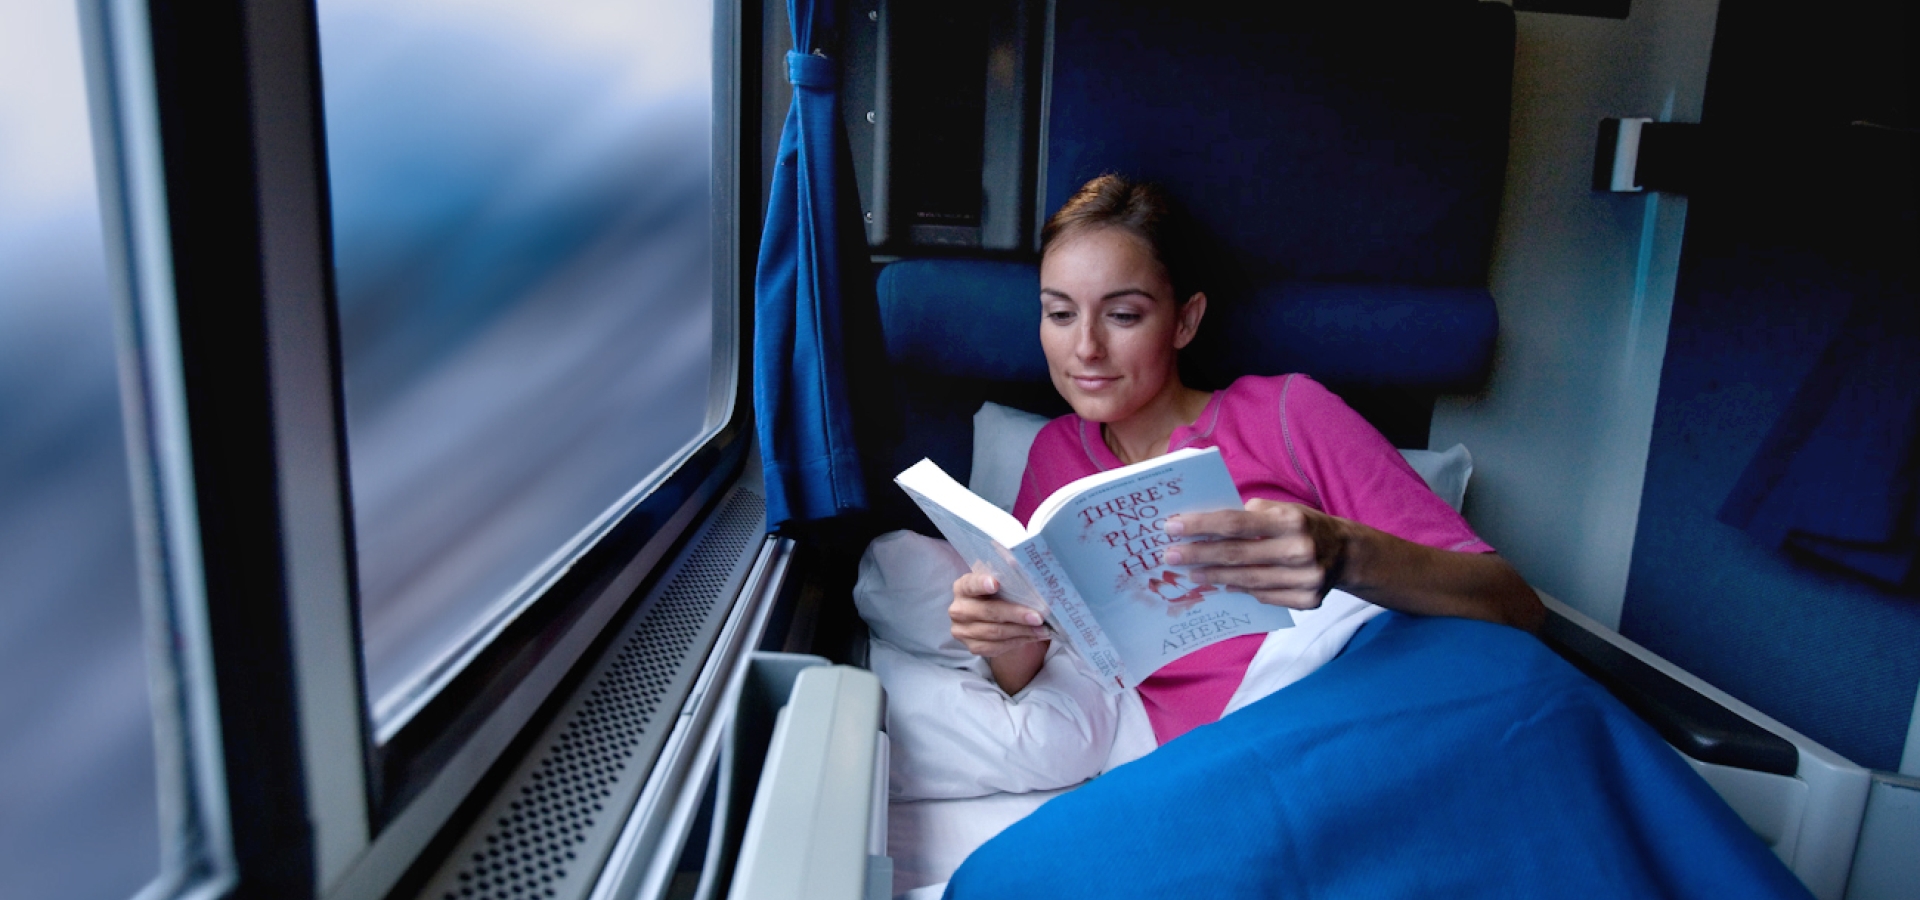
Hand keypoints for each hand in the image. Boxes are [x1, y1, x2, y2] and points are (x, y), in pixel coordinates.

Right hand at [949, 571, 1049, 693]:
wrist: (992, 616)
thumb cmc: (999, 594)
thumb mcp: (1001, 580)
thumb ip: (1007, 574)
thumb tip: (1018, 564)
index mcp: (963, 587)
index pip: (971, 584)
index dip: (982, 584)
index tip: (996, 583)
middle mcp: (958, 609)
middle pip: (988, 612)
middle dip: (1016, 614)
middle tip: (1038, 617)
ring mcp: (963, 630)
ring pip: (994, 632)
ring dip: (1022, 631)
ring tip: (1042, 629)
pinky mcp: (972, 647)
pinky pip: (996, 647)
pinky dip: (1017, 642)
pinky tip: (1033, 636)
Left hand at [1163, 499, 1348, 609]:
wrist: (1346, 553)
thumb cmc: (1304, 526)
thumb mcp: (1283, 509)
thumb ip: (1250, 515)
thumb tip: (1206, 525)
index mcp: (1291, 520)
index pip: (1236, 523)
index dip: (1201, 526)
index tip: (1172, 528)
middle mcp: (1299, 550)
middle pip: (1236, 555)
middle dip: (1198, 555)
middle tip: (1170, 556)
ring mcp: (1305, 579)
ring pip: (1247, 580)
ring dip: (1213, 577)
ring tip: (1190, 574)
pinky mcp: (1307, 600)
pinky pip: (1264, 596)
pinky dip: (1240, 590)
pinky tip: (1222, 586)